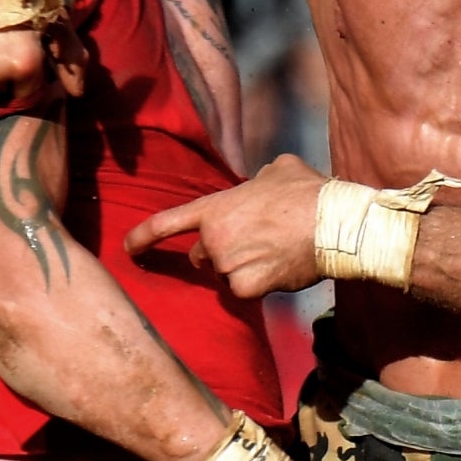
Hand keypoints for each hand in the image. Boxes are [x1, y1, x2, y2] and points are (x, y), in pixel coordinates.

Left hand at [126, 154, 326, 296]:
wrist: (333, 224)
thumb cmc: (309, 192)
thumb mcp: (279, 169)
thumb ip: (258, 179)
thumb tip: (263, 183)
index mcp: (216, 208)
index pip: (167, 223)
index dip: (143, 236)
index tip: (127, 248)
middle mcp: (215, 238)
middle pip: (203, 256)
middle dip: (221, 253)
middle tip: (255, 243)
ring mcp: (229, 265)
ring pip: (228, 275)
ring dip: (244, 269)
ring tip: (277, 252)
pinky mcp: (247, 288)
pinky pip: (246, 291)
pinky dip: (261, 285)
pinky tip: (282, 268)